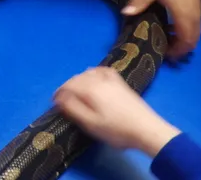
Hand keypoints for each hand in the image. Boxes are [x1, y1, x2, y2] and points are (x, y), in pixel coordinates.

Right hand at [53, 66, 180, 155]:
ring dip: (78, 80)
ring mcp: (110, 79)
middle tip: (64, 100)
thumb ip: (73, 109)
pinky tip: (93, 77)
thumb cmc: (116, 130)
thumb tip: (59, 97)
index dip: (58, 93)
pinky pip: (102, 70)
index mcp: (89, 90)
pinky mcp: (120, 82)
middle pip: (76, 78)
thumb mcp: (91, 124)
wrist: (146, 129)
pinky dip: (93, 72)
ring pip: (87, 73)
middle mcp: (98, 80)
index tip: (54, 102)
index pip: (67, 86)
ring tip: (76, 92)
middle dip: (67, 87)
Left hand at [121, 0, 200, 59]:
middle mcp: (194, 17)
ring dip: (182, 39)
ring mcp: (197, 12)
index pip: (186, 43)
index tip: (163, 53)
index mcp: (185, 16)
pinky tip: (170, 26)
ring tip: (164, 38)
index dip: (176, 52)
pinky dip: (184, 31)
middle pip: (191, 41)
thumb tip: (125, 13)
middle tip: (163, 48)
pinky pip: (193, 26)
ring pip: (193, 34)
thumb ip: (139, 1)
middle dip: (179, 48)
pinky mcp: (196, 6)